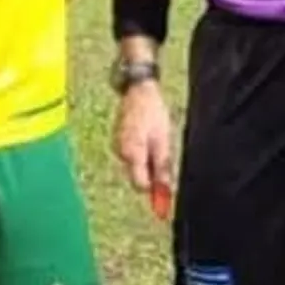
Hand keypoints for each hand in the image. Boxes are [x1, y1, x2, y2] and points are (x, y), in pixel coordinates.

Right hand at [113, 79, 174, 218]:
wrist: (138, 90)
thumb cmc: (153, 113)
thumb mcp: (163, 141)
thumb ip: (162, 169)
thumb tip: (165, 194)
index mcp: (132, 154)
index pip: (141, 186)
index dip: (154, 191)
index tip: (167, 195)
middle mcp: (120, 153)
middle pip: (138, 176)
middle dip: (153, 175)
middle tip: (166, 156)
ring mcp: (117, 146)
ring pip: (136, 165)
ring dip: (149, 161)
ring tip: (158, 140)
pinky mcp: (118, 140)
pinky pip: (132, 155)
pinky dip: (143, 152)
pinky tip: (150, 136)